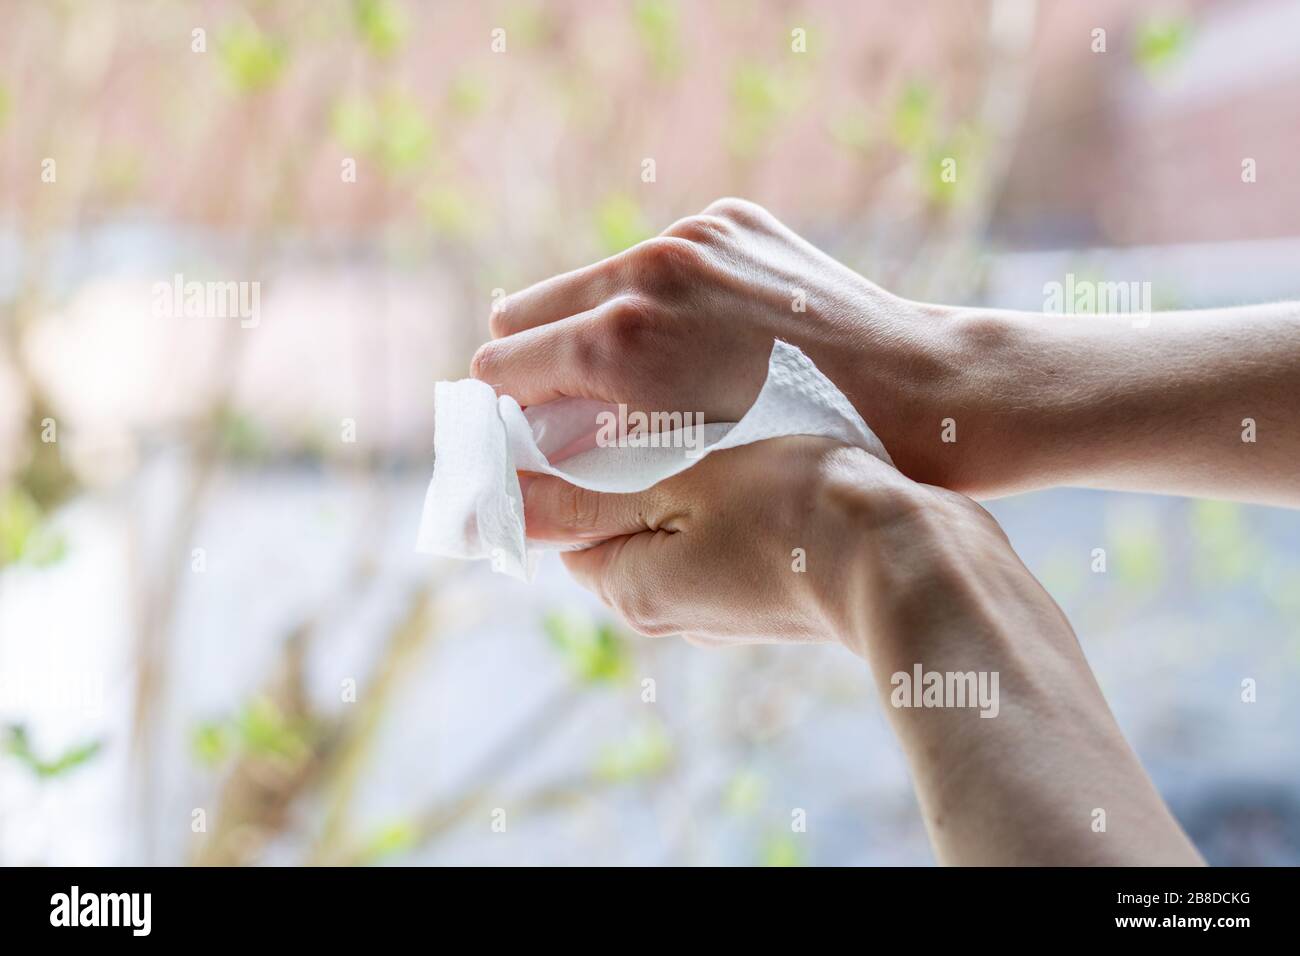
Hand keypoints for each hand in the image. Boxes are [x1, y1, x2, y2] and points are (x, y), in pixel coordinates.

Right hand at [474, 198, 966, 491]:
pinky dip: (656, 301)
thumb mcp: (675, 466)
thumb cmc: (802, 454)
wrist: (917, 392)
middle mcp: (649, 270)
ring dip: (594, 329)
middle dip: (537, 363)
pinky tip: (698, 343)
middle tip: (567, 409)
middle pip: (525, 311)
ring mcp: (693, 237)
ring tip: (639, 381)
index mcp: (621, 341)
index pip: (503, 364)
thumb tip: (530, 453)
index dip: (508, 408)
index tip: (523, 433)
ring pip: (589, 282)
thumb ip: (587, 447)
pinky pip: (653, 261)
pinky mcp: (730, 222)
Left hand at [522, 436, 945, 647]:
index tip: (580, 409)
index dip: (562, 465)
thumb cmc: (795, 504)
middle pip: (614, 525)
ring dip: (677, 477)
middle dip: (623, 469)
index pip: (562, 524)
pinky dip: (721, 496)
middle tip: (653, 407)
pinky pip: (718, 536)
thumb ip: (589, 495)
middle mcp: (666, 611)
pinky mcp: (762, 596)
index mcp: (631, 588)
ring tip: (711, 426)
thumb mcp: (678, 485)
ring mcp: (718, 608)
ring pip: (671, 524)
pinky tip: (755, 456)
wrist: (912, 555)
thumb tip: (508, 499)